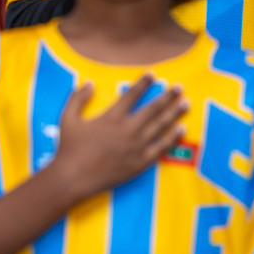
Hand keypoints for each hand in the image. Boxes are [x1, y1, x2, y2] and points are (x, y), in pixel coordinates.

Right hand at [48, 75, 188, 201]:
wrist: (72, 179)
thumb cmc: (68, 149)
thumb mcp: (67, 119)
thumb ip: (77, 99)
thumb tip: (88, 83)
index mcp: (111, 118)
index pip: (132, 95)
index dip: (144, 83)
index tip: (154, 74)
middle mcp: (127, 130)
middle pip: (153, 109)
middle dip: (168, 96)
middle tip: (179, 87)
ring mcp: (136, 147)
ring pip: (161, 126)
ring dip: (175, 113)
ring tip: (186, 103)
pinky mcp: (140, 163)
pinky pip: (161, 148)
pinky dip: (173, 138)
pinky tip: (182, 129)